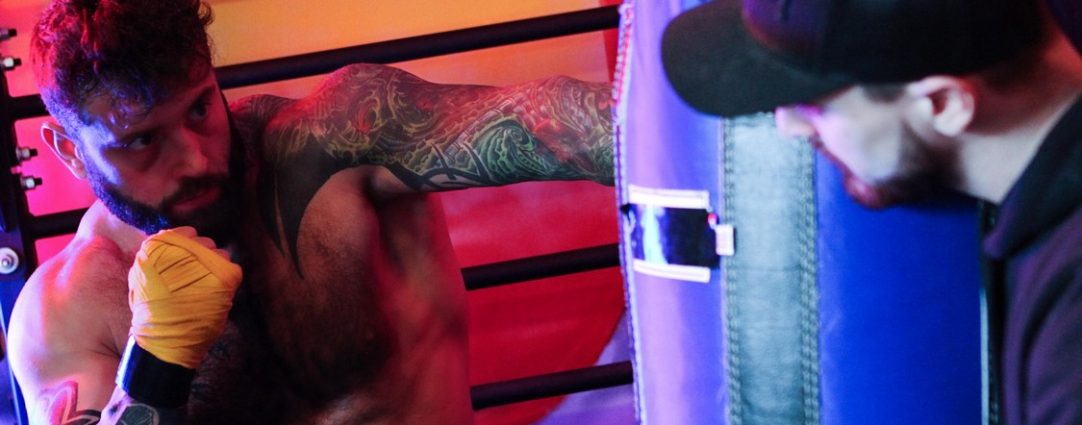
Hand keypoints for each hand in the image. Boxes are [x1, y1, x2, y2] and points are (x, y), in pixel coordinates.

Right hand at [127, 226, 241, 368]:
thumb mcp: (142, 278)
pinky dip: (227, 281)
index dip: (189, 248)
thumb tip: (179, 242)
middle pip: (206, 242)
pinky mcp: (223, 275)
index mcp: (158, 245)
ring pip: (221, 254)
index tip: (187, 263)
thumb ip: (158, 256)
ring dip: (216, 269)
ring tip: (205, 288)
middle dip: (204, 258)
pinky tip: (214, 295)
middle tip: (197, 279)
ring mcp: (205, 260)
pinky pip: (233, 269)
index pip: (186, 233)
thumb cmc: (151, 312)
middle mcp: (182, 247)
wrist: (164, 340)